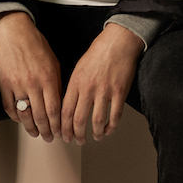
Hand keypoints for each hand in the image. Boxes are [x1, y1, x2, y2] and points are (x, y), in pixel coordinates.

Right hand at [0, 11, 62, 140]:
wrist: (14, 32)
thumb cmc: (35, 44)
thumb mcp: (54, 62)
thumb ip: (57, 83)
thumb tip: (60, 103)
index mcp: (48, 78)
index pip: (55, 110)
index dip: (58, 125)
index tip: (61, 132)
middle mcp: (33, 84)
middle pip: (41, 116)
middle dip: (47, 131)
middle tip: (49, 138)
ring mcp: (17, 85)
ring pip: (25, 115)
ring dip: (31, 128)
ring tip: (35, 134)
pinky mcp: (4, 84)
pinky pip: (10, 107)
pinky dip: (15, 117)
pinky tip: (21, 121)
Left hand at [60, 23, 143, 144]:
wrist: (118, 41)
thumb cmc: (99, 52)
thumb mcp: (79, 67)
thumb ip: (74, 86)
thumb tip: (70, 105)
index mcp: (76, 82)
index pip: (64, 111)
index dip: (63, 127)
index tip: (63, 134)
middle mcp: (88, 88)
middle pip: (78, 120)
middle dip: (76, 135)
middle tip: (77, 140)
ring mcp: (104, 91)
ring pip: (96, 121)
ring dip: (94, 134)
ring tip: (94, 137)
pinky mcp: (119, 92)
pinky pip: (115, 116)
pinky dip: (111, 127)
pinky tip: (109, 129)